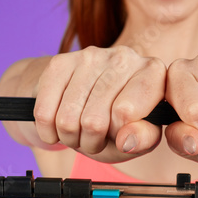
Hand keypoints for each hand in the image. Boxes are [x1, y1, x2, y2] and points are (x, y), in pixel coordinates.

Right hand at [32, 46, 166, 159]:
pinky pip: (44, 114)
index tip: (122, 133)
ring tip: (80, 131)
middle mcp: (125, 57)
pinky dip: (48, 131)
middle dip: (91, 142)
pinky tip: (58, 125)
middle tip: (96, 137)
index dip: (119, 135)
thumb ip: (144, 139)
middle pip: (94, 121)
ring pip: (67, 120)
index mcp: (153, 72)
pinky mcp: (59, 62)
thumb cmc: (119, 122)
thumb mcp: (139, 136)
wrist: (83, 101)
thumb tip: (127, 139)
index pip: (125, 114)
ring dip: (70, 138)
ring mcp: (90, 55)